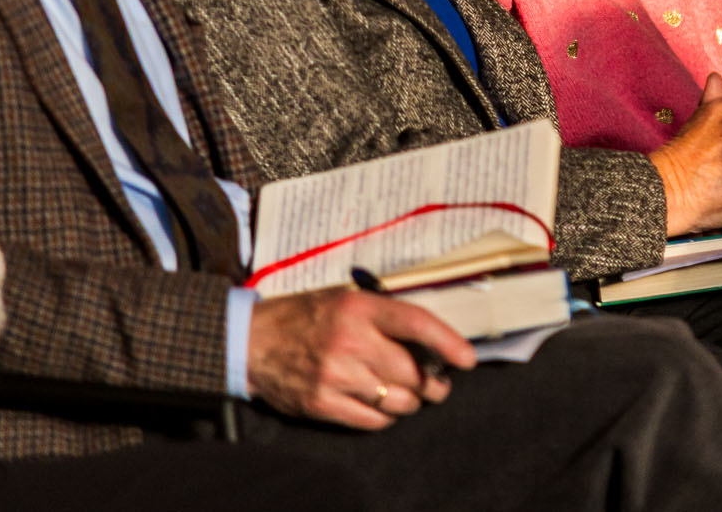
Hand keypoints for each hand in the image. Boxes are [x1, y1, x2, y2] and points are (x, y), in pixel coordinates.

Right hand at [247, 287, 475, 429]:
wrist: (253, 341)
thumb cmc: (307, 317)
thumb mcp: (347, 300)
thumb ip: (385, 317)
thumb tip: (431, 341)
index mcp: (359, 310)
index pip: (415, 323)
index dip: (447, 342)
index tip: (468, 359)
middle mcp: (350, 342)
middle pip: (412, 373)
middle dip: (432, 383)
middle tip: (436, 384)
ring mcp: (335, 376)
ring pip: (397, 402)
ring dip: (409, 402)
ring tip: (407, 395)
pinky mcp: (322, 403)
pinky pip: (372, 420)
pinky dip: (384, 416)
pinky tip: (380, 405)